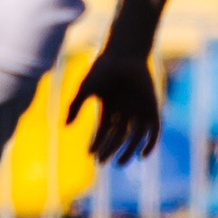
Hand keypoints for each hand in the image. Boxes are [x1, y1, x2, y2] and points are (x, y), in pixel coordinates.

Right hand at [66, 42, 160, 164]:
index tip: (91, 155)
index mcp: (110, 108)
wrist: (124, 54)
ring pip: (135, 136)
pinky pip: (153, 130)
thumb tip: (64, 126)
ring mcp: (139, 110)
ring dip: (128, 150)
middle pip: (118, 136)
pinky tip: (142, 154)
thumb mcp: (85, 89)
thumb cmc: (102, 69)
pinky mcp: (152, 108)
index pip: (104, 131)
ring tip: (120, 162)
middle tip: (103, 162)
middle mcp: (125, 112)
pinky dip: (149, 143)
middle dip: (109, 149)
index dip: (97, 143)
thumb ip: (74, 106)